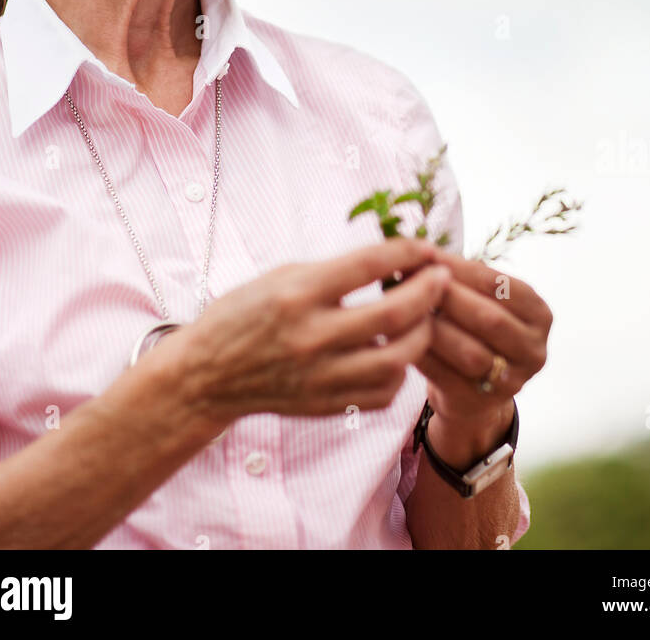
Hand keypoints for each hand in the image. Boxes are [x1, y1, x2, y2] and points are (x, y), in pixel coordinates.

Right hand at [167, 238, 451, 432]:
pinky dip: (399, 370)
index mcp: (298, 293)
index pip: (368, 265)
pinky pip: (383, 391)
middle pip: (394, 313)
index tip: (425, 246)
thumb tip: (390, 260)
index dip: (406, 251)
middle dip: (428, 291)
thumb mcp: (283, 276)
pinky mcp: (326, 404)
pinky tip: (397, 352)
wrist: (208, 374)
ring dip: (421, 333)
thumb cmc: (245, 314)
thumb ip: (335, 271)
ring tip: (424, 316)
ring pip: (398, 359)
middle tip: (441, 278)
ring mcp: (320, 376)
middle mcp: (312, 336)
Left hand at [413, 248, 552, 458]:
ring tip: (404, 307)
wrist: (471, 389)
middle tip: (412, 280)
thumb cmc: (472, 328)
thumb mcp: (479, 299)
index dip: (460, 268)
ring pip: (470, 351)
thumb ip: (457, 277)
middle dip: (448, 296)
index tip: (426, 253)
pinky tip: (399, 337)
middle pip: (489, 319)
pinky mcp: (481, 403)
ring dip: (434, 327)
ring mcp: (512, 381)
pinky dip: (421, 354)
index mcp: (539, 314)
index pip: (499, 284)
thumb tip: (416, 251)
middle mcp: (534, 349)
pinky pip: (446, 376)